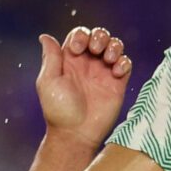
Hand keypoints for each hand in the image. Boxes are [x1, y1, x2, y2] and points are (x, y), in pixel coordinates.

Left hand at [34, 26, 131, 146]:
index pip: (79, 35)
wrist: (76, 134)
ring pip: (115, 46)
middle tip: (96, 50)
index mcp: (70, 60)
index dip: (81, 36)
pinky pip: (126, 64)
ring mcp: (104, 73)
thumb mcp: (49, 81)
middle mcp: (88, 63)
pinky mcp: (117, 84)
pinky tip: (116, 73)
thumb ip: (50, 57)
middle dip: (100, 36)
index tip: (78, 49)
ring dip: (114, 46)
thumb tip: (44, 36)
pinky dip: (124, 62)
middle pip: (99, 36)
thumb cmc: (59, 110)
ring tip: (109, 59)